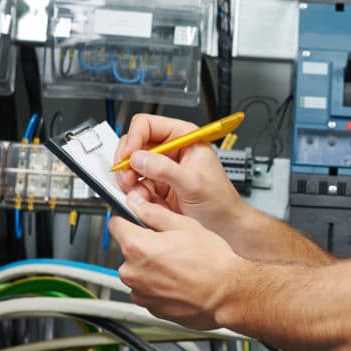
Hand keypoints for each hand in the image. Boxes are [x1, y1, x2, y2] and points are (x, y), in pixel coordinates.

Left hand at [110, 201, 243, 329]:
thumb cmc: (211, 262)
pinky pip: (147, 290)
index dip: (129, 219)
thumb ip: (154, 213)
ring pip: (139, 271)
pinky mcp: (150, 307)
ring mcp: (140, 292)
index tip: (138, 220)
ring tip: (179, 265)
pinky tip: (180, 280)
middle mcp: (132, 272)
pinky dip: (159, 285)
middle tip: (172, 245)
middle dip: (146, 245)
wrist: (226, 294)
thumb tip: (138, 204)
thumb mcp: (185, 225)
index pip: (116, 224)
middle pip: (129, 250)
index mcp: (137, 247)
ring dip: (152, 267)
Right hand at [114, 114, 245, 239]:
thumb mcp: (193, 183)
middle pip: (133, 144)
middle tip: (130, 178)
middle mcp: (170, 149)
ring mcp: (161, 168)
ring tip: (141, 193)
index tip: (129, 157)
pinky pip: (133, 185)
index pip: (147, 124)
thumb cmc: (219, 201)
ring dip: (129, 181)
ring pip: (129, 166)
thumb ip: (165, 169)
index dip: (134, 138)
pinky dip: (134, 194)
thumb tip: (138, 158)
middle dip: (127, 162)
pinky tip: (146, 201)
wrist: (223, 226)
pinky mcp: (155, 186)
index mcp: (184, 137)